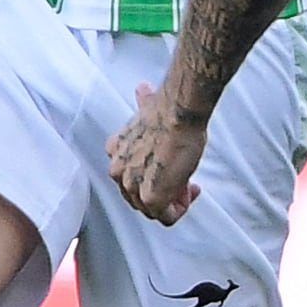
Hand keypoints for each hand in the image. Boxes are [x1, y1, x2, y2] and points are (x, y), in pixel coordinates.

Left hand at [106, 83, 207, 223]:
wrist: (177, 115)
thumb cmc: (168, 111)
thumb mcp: (147, 110)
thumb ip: (143, 106)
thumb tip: (142, 89)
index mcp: (115, 151)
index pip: (129, 176)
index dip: (152, 175)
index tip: (171, 166)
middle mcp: (118, 171)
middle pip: (138, 197)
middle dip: (162, 191)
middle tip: (183, 180)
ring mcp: (132, 186)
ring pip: (152, 209)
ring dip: (173, 200)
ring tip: (189, 184)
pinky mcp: (152, 197)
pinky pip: (166, 217)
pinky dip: (180, 209)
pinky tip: (191, 191)